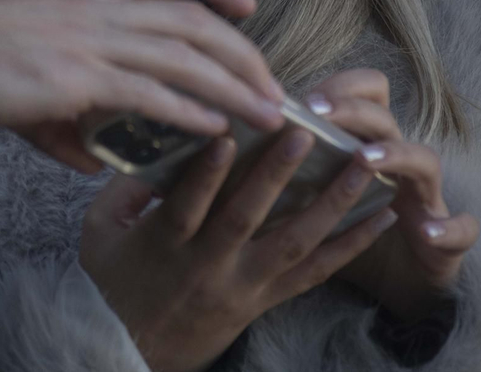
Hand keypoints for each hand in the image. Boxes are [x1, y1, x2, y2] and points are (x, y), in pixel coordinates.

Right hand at [0, 0, 285, 170]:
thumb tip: (94, 158)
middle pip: (191, 17)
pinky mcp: (78, 76)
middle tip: (271, 83)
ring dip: (233, 84)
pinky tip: (215, 129)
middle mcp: (96, 7)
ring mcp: (90, 38)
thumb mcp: (27, 78)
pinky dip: (190, 110)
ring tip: (266, 113)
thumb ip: (69, 119)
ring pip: (183, 54)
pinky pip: (150, 91)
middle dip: (241, 50)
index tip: (243, 2)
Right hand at [79, 128, 398, 371]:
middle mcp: (208, 266)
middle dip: (277, 174)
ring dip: (332, 204)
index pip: (186, 203)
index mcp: (164, 245)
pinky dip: (351, 246)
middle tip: (305, 134)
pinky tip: (380, 219)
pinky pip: (315, 274)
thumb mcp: (100, 231)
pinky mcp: (265, 300)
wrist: (127, 351)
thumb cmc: (112, 282)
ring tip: (362, 167)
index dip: (206, 170)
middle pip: (245, 219)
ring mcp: (242, 285)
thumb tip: (156, 139)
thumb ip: (124, 185)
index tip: (228, 131)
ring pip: (293, 244)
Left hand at [309, 70, 478, 320]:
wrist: (401, 279)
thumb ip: (294, 160)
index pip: (368, 92)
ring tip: (366, 159)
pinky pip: (461, 229)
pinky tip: (427, 231)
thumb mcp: (319, 189)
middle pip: (386, 120)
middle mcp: (400, 162)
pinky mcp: (448, 238)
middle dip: (353, 110)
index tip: (302, 97)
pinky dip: (450, 228)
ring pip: (425, 161)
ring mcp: (427, 196)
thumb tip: (239, 136)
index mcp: (370, 143)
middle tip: (317, 111)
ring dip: (396, 155)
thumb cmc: (350, 226)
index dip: (342, 86)